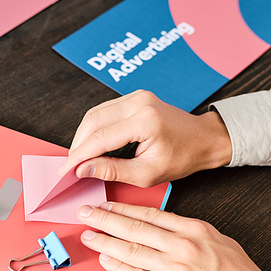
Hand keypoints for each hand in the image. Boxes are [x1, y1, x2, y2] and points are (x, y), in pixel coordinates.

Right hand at [59, 90, 231, 186]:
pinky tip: (90, 143)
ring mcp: (136, 97)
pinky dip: (93, 127)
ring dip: (82, 136)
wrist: (204, 139)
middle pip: (92, 122)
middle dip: (77, 146)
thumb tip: (83, 170)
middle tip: (69, 166)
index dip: (78, 156)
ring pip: (95, 114)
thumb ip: (112, 171)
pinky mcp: (134, 97)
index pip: (99, 138)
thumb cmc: (183, 157)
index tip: (65, 171)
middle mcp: (138, 103)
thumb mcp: (147, 173)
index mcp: (144, 121)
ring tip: (78, 157)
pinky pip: (104, 110)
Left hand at [77, 202, 270, 270]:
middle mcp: (180, 245)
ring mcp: (173, 268)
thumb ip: (188, 231)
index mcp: (193, 229)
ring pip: (130, 249)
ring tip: (89, 235)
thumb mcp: (217, 240)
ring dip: (105, 241)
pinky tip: (106, 260)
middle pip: (134, 228)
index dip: (123, 209)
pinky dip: (118, 267)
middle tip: (87, 213)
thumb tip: (163, 224)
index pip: (149, 215)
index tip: (106, 204)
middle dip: (105, 219)